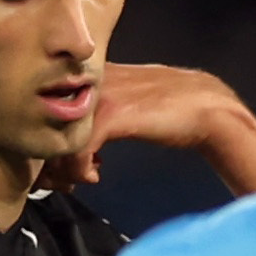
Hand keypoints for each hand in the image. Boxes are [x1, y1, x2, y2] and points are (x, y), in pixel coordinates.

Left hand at [47, 63, 255, 197]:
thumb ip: (103, 112)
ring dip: (65, 168)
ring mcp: (99, 97)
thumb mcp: (130, 104)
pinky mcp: (111, 115)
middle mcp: (90, 81)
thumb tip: (84, 139)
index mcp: (92, 75)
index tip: (62, 165)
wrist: (208, 108)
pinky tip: (94, 176)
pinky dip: (79, 169)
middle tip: (63, 180)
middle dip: (52, 159)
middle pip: (47, 122)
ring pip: (58, 136)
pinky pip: (77, 148)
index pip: (50, 107)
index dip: (51, 140)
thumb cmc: (173, 110)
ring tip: (81, 180)